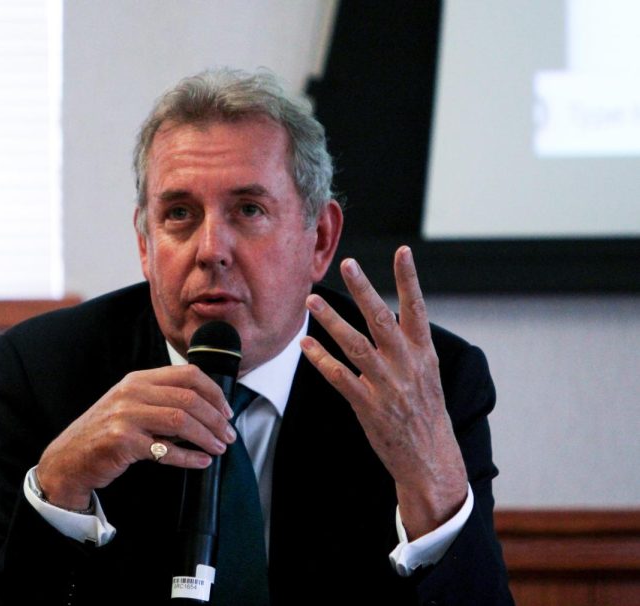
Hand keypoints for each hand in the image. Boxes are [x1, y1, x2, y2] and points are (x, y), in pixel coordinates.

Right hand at [35, 365, 236, 510]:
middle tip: (229, 434)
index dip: (214, 392)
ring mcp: (125, 415)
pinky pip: (165, 449)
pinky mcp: (122, 441)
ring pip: (180, 421)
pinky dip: (188, 457)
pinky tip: (201, 462)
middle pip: (188, 398)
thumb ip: (160, 400)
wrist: (69, 458)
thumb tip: (206, 410)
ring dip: (207, 436)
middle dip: (216, 418)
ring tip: (219, 447)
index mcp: (138, 379)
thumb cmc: (104, 433)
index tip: (226, 410)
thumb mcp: (130, 405)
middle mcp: (132, 392)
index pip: (187, 374)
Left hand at [300, 246, 466, 538]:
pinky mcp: (368, 406)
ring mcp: (387, 386)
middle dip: (365, 290)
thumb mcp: (429, 375)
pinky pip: (340, 378)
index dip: (409, 280)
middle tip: (349, 263)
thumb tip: (396, 315)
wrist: (431, 460)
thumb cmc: (426, 414)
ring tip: (312, 300)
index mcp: (424, 355)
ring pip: (356, 345)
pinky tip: (305, 344)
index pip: (418, 309)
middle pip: (382, 320)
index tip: (403, 252)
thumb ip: (411, 346)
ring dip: (332, 321)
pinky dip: (321, 359)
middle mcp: (407, 366)